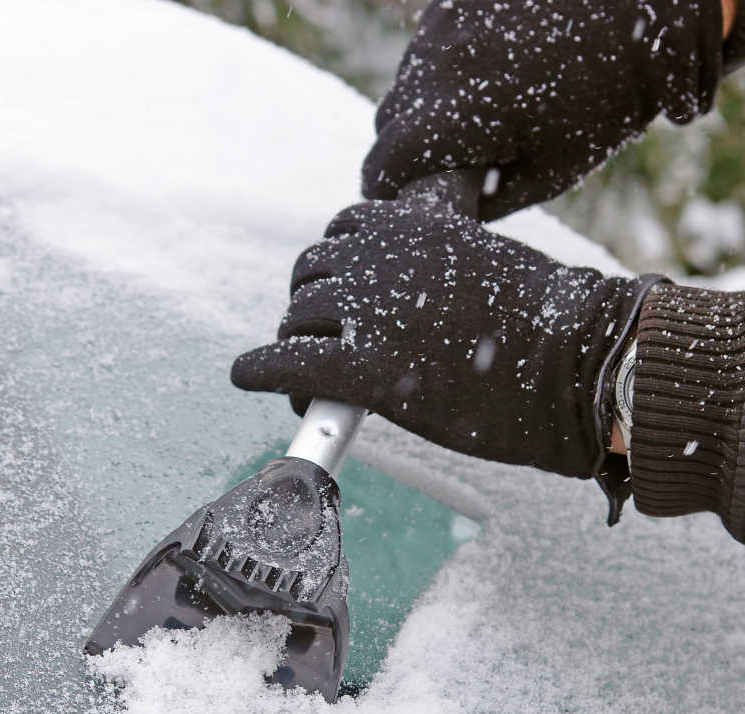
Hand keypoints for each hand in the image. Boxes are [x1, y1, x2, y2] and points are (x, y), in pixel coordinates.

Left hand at [231, 199, 653, 480]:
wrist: (576, 365)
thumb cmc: (548, 328)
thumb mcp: (488, 267)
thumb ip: (440, 269)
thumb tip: (413, 305)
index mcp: (417, 224)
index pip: (344, 231)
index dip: (332, 270)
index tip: (333, 297)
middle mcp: (383, 257)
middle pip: (311, 276)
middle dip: (308, 311)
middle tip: (314, 346)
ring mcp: (371, 312)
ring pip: (297, 321)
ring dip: (291, 346)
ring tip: (300, 380)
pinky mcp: (365, 370)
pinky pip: (288, 363)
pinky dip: (259, 369)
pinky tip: (246, 376)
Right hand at [362, 0, 722, 218]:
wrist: (641, 11)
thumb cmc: (602, 103)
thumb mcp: (546, 173)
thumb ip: (485, 199)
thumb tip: (450, 210)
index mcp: (449, 115)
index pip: (383, 168)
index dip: (388, 194)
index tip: (405, 205)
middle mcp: (432, 63)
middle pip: (390, 123)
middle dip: (409, 150)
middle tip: (446, 168)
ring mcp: (441, 23)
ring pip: (408, 82)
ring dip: (428, 107)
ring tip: (480, 119)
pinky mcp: (456, 0)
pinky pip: (431, 46)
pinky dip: (448, 70)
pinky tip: (491, 78)